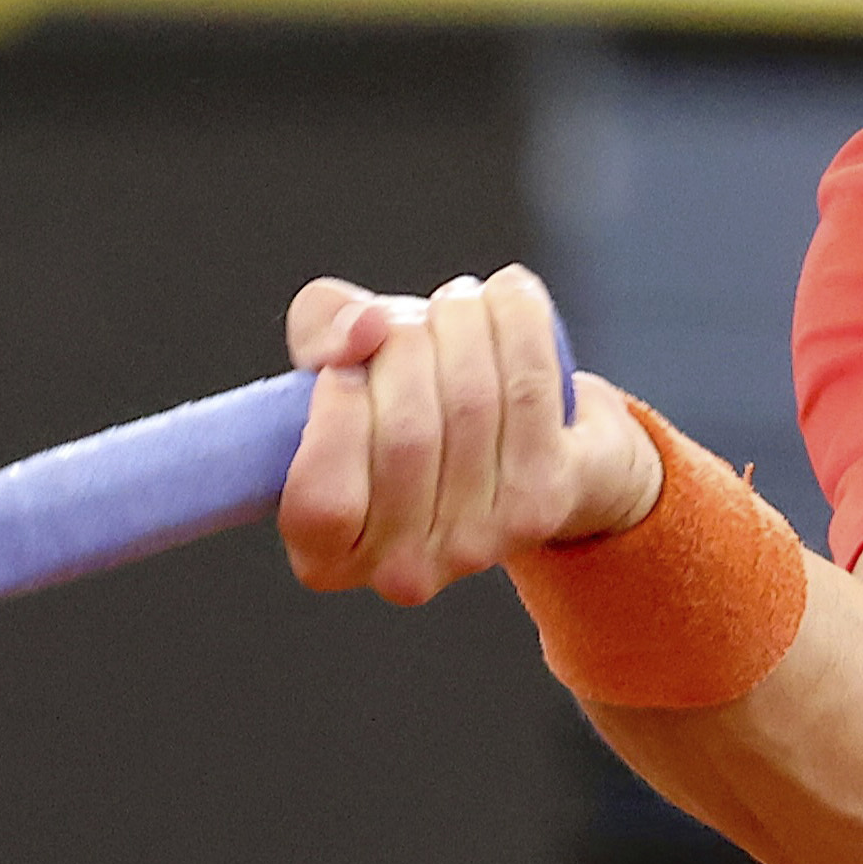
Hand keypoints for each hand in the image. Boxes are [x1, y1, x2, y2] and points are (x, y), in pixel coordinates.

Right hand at [277, 267, 664, 605]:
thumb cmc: (405, 403)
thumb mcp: (335, 363)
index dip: (335, 415)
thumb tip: (365, 330)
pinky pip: (528, 387)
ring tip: (457, 305)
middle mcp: (400, 570)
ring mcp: (477, 544)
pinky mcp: (543, 502)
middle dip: (403, 344)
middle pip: (404, 434)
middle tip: (406, 321)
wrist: (527, 443)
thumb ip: (320, 335)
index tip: (345, 368)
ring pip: (469, 401)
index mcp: (326, 555)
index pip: (322, 499)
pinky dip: (516, 321)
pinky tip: (507, 293)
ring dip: (460, 322)